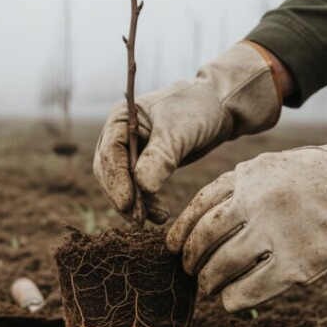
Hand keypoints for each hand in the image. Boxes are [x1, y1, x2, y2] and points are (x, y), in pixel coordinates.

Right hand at [94, 42, 282, 222]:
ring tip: (158, 217)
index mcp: (120, 119)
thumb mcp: (179, 131)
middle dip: (123, 196)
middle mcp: (118, 135)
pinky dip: (146, 203)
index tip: (128, 203)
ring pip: (121, 184)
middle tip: (138, 219)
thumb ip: (160, 157)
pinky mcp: (143, 165)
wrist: (217, 108)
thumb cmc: (197, 110)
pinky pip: (137, 188)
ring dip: (135, 204)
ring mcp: (129, 151)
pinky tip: (160, 214)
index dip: (116, 180)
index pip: (110, 153)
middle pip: (109, 172)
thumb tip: (142, 187)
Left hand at [167, 99, 326, 311]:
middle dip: (190, 260)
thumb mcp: (276, 166)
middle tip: (190, 271)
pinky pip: (251, 290)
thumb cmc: (324, 177)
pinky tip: (231, 302)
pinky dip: (234, 300)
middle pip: (204, 238)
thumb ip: (242, 188)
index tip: (172, 247)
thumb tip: (205, 222)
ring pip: (221, 266)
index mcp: (247, 177)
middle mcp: (255, 203)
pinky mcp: (297, 265)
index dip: (179, 232)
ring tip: (209, 288)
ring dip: (209, 282)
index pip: (198, 208)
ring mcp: (275, 234)